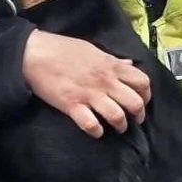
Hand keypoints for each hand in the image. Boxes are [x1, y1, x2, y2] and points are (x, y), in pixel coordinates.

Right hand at [22, 30, 150, 137]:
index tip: (143, 101)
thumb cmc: (63, 49)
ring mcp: (89, 94)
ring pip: (117, 116)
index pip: (142, 81)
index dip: (147, 94)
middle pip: (135, 102)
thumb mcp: (93, 49)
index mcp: (111, 66)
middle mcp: (105, 81)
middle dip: (138, 115)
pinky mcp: (72, 105)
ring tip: (118, 128)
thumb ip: (113, 60)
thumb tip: (129, 66)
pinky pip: (91, 125)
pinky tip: (96, 131)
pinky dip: (96, 131)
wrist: (35, 53)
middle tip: (134, 120)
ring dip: (120, 125)